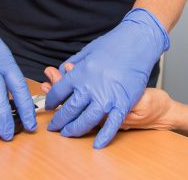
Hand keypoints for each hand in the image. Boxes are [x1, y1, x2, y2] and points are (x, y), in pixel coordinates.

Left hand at [44, 8, 168, 147]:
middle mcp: (90, 88)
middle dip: (59, 120)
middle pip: (69, 109)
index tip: (50, 105)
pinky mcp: (123, 103)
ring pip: (86, 121)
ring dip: (74, 130)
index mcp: (79, 74)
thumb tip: (62, 72)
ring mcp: (107, 97)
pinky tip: (97, 145)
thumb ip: (74, 63)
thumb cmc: (114, 43)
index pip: (58, 92)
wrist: (138, 42)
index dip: (51, 100)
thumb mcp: (88, 50)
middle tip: (54, 126)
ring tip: (68, 134)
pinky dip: (104, 136)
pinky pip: (112, 125)